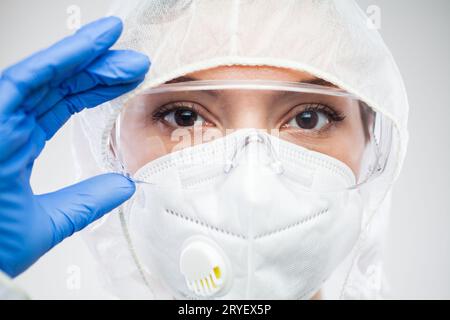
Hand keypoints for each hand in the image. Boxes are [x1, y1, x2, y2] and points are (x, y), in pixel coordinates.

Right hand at [0, 17, 149, 276]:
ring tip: (113, 35)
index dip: (95, 88)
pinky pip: (22, 82)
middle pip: (57, 85)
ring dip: (80, 53)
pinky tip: (84, 49)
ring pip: (42, 75)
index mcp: (16, 146)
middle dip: (96, 67)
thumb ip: (86, 202)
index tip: (128, 78)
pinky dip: (54, 62)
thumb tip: (124, 186)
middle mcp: (5, 127)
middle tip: (135, 58)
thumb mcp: (47, 223)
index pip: (62, 105)